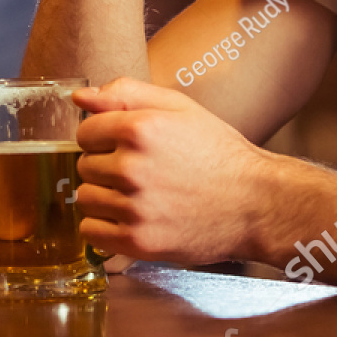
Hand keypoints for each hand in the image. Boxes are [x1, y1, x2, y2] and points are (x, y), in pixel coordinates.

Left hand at [72, 78, 269, 265]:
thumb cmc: (219, 154)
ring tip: (137, 196)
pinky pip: (90, 231)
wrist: (256, 203)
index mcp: (140, 128)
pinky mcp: (138, 241)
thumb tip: (80, 96)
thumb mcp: (179, 108)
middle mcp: (133, 167)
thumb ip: (126, 94)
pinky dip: (104, 227)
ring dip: (104, 197)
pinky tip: (130, 218)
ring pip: (85, 198)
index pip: (85, 132)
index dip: (103, 138)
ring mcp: (134, 207)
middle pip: (84, 166)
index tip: (124, 147)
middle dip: (105, 167)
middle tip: (139, 172)